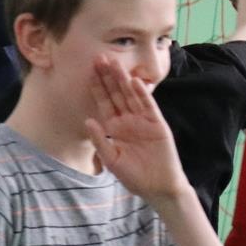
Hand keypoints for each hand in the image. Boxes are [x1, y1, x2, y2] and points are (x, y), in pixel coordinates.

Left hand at [85, 57, 189, 204]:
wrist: (158, 187)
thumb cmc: (134, 177)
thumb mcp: (111, 160)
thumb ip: (100, 140)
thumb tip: (88, 120)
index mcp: (115, 127)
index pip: (104, 102)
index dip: (97, 87)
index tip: (88, 71)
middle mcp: (128, 120)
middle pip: (116, 94)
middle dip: (108, 76)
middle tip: (99, 57)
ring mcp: (143, 121)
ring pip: (131, 95)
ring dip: (123, 79)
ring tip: (115, 63)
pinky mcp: (157, 124)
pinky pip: (148, 106)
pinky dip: (143, 94)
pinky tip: (135, 81)